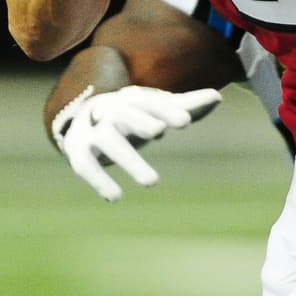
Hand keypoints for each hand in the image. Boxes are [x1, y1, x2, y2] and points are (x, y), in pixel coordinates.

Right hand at [52, 85, 221, 200]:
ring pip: (108, 142)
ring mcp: (92, 131)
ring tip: (153, 183)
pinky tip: (116, 198)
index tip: (185, 121)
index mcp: (133, 98)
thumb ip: (186, 106)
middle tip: (158, 132)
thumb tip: (217, 98)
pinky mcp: (77, 151)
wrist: (84, 117)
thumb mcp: (157, 110)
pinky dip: (99, 180)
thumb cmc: (134, 115)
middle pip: (124, 113)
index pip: (150, 101)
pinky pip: (85, 165)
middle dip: (140, 121)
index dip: (166, 109)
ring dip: (129, 160)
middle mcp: (110, 110)